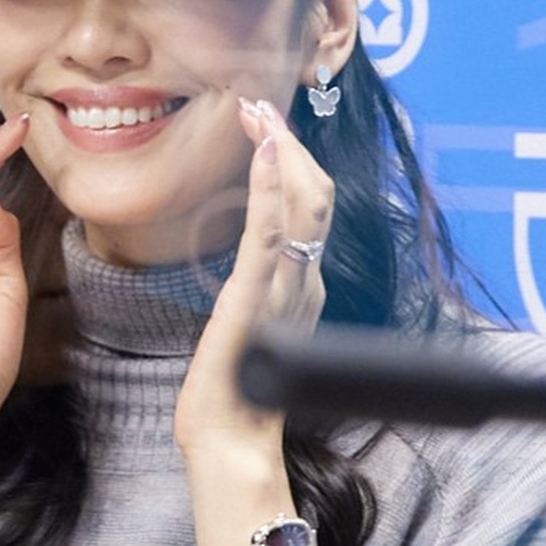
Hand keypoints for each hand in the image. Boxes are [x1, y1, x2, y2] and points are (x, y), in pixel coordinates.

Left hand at [174, 98, 332, 463]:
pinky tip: (265, 151)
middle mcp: (304, 281)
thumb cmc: (233, 393)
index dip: (292, 160)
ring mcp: (284, 288)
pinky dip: (270, 188)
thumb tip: (252, 265)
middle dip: (288, 141)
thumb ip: (258, 292)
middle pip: (315, 194)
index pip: (310, 208)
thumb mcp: (251, 329)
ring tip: (257, 112)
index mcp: (301, 286)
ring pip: (302, 203)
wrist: (230, 441)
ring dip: (280, 150)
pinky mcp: (256, 299)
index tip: (264, 124)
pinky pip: (270, 234)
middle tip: (256, 104)